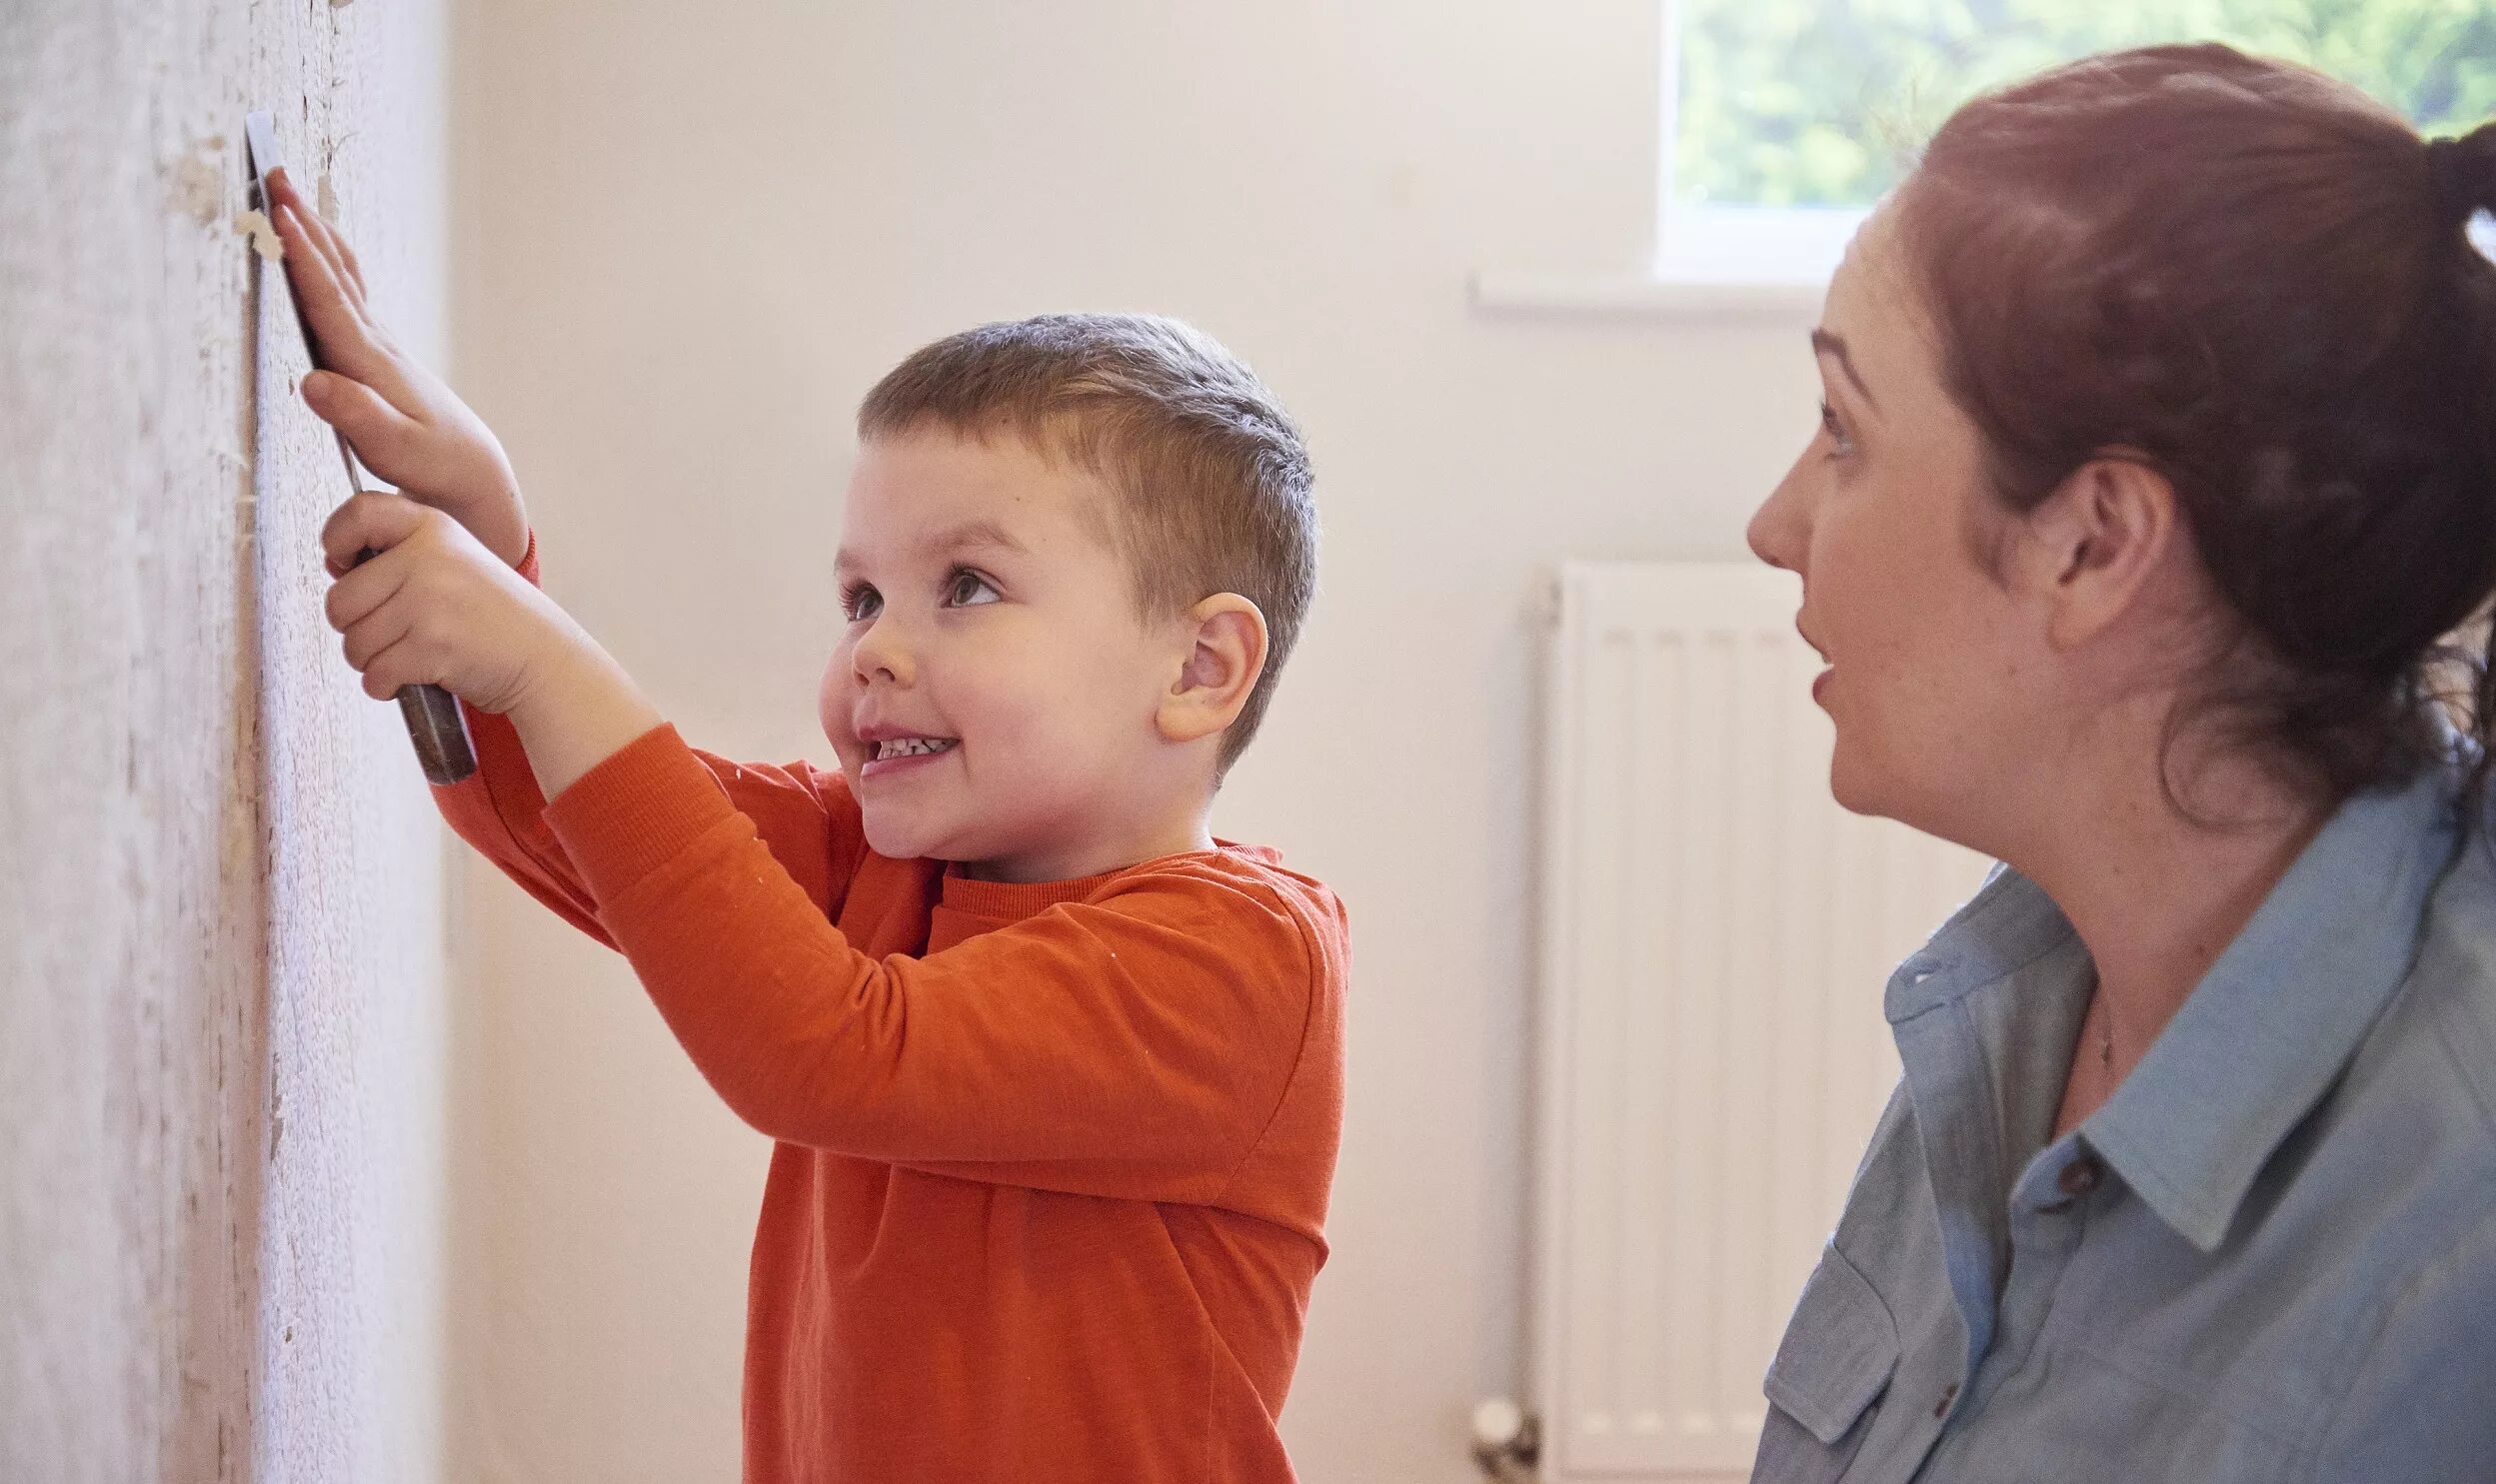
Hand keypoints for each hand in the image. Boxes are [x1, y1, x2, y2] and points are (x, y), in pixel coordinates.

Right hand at [270, 167, 531, 568]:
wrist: (470, 469)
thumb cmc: (431, 465)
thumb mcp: (395, 451)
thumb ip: (357, 417)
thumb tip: (313, 381)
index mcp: (371, 363)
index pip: (331, 302)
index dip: (303, 260)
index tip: (281, 217)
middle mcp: (374, 342)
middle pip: (336, 271)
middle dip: (304, 222)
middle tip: (273, 173)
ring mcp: (376, 342)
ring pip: (343, 273)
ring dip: (314, 231)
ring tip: (287, 190)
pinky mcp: (375, 350)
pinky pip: (346, 290)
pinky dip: (325, 258)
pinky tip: (314, 242)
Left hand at [322, 492, 664, 797]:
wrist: (543, 660)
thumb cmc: (494, 617)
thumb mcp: (455, 562)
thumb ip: (401, 554)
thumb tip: (336, 564)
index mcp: (433, 528)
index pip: (358, 513)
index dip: (336, 540)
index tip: (344, 564)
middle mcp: (428, 558)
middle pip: (340, 599)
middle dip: (355, 627)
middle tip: (389, 633)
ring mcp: (429, 602)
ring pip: (354, 642)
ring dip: (370, 661)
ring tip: (405, 656)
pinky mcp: (431, 646)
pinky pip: (375, 673)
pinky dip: (384, 686)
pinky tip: (410, 677)